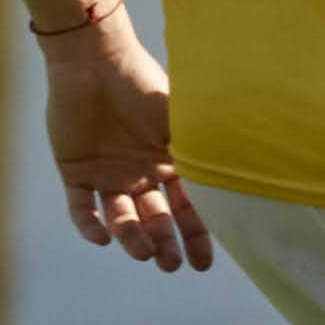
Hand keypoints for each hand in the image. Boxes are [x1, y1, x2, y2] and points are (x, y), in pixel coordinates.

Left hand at [41, 18, 212, 271]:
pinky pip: (81, 208)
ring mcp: (107, 173)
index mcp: (168, 161)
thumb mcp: (181, 119)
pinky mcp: (75, 171)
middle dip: (164, 244)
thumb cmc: (142, 84)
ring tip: (142, 252)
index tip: (202, 264)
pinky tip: (102, 237)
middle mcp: (140, 173)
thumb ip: (205, 150)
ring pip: (121, 218)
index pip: (187, 207)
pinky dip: (90, 225)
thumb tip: (249, 179)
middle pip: (155, 219)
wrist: (95, 60)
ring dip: (131, 238)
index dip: (195, 236)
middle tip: (169, 264)